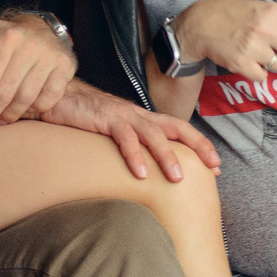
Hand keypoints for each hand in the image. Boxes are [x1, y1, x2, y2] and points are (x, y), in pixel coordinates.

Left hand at [0, 14, 77, 124]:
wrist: (40, 29)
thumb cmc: (4, 36)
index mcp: (7, 37)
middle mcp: (31, 45)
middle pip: (6, 91)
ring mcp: (50, 57)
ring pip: (26, 98)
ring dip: (10, 115)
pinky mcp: (65, 67)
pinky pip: (48, 98)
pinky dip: (34, 109)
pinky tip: (21, 111)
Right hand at [40, 80, 222, 181]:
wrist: (61, 97)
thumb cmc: (88, 119)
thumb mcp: (116, 134)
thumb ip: (133, 146)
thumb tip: (148, 171)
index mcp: (145, 120)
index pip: (180, 130)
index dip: (200, 146)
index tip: (216, 166)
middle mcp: (139, 116)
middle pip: (177, 128)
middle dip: (198, 147)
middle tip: (212, 168)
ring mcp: (124, 116)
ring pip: (154, 135)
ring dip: (167, 157)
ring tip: (177, 179)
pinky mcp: (106, 119)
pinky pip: (125, 138)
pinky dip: (134, 156)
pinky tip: (140, 173)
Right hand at [175, 0, 276, 75]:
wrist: (201, 24)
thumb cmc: (234, 14)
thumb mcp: (264, 8)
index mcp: (273, 12)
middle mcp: (265, 29)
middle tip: (275, 46)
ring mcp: (253, 48)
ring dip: (272, 61)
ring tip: (257, 50)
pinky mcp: (241, 64)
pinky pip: (263, 76)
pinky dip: (258, 71)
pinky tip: (248, 60)